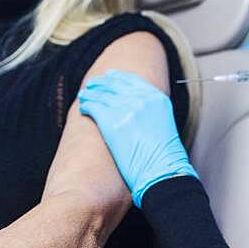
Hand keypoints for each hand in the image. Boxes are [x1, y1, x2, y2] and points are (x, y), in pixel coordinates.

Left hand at [78, 69, 197, 206]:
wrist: (163, 171)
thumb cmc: (164, 156)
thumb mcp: (163, 123)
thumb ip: (150, 110)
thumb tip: (135, 109)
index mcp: (156, 97)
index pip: (131, 80)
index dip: (117, 77)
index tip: (109, 76)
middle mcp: (142, 99)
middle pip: (114, 84)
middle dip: (101, 83)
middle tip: (92, 85)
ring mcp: (127, 109)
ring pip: (101, 94)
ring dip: (90, 94)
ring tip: (84, 95)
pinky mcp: (112, 123)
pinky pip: (94, 107)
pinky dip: (87, 106)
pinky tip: (83, 108)